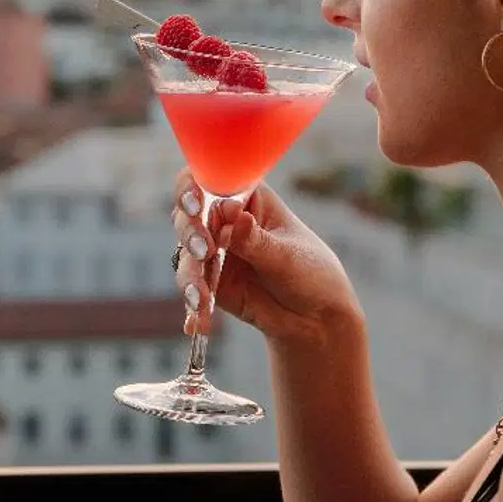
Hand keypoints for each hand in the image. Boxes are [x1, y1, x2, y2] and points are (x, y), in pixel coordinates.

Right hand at [171, 173, 363, 347]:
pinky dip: (192, 303)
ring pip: (186, 252)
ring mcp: (215, 250)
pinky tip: (197, 322)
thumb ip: (257, 241)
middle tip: (204, 251)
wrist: (316, 320)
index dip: (194, 186)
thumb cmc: (311, 274)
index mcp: (249, 198)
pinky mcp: (209, 280)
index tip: (196, 204)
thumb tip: (233, 216)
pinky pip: (192, 286)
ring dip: (190, 273)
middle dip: (190, 232)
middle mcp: (226, 220)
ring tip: (200, 297)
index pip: (212, 179)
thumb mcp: (288, 257)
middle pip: (189, 214)